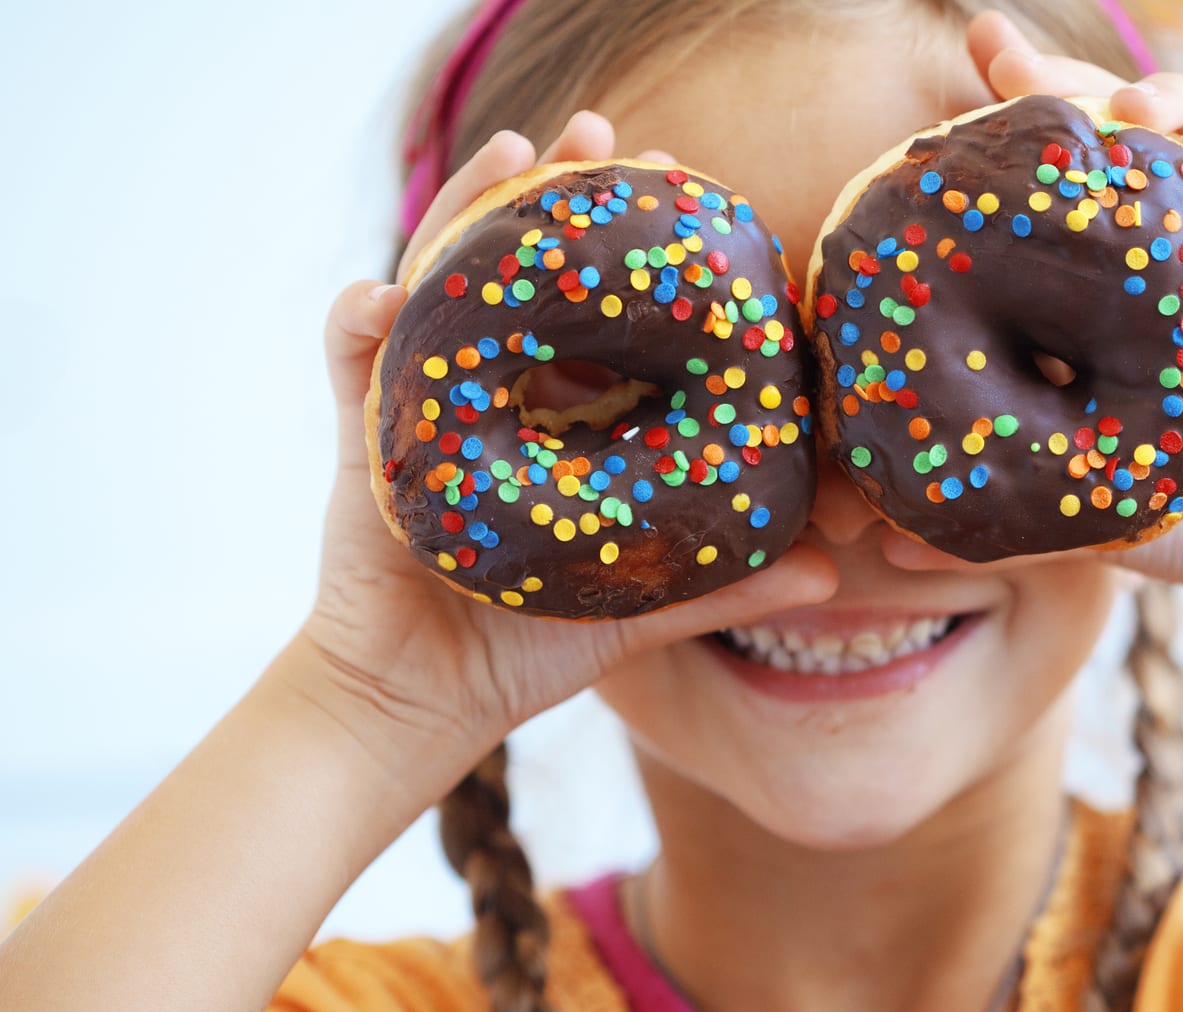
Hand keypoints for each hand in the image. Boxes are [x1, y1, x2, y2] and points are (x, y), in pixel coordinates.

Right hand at [304, 115, 835, 753]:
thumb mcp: (634, 607)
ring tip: (511, 151)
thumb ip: (723, 582)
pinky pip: (349, 364)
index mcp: (554, 420)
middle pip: (515, 269)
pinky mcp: (361, 439)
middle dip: (555, 194)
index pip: (593, 311)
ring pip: (439, 283)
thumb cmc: (523, 652)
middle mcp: (489, 395)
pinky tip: (381, 294)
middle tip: (604, 136)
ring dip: (467, 212)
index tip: (683, 189)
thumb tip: (833, 570)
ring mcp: (421, 404)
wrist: (417, 704)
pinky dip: (359, 324)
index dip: (631, 250)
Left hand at [953, 14, 1182, 624]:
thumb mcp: (1067, 512)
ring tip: (1106, 95)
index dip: (988, 153)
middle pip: (1096, 149)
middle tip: (991, 47)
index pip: (1032, 209)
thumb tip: (886, 549)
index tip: (930, 117)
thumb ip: (988, 516)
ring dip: (1139, 97)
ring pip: (1174, 140)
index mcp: (1089, 307)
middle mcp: (1145, 266)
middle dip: (1046, 86)